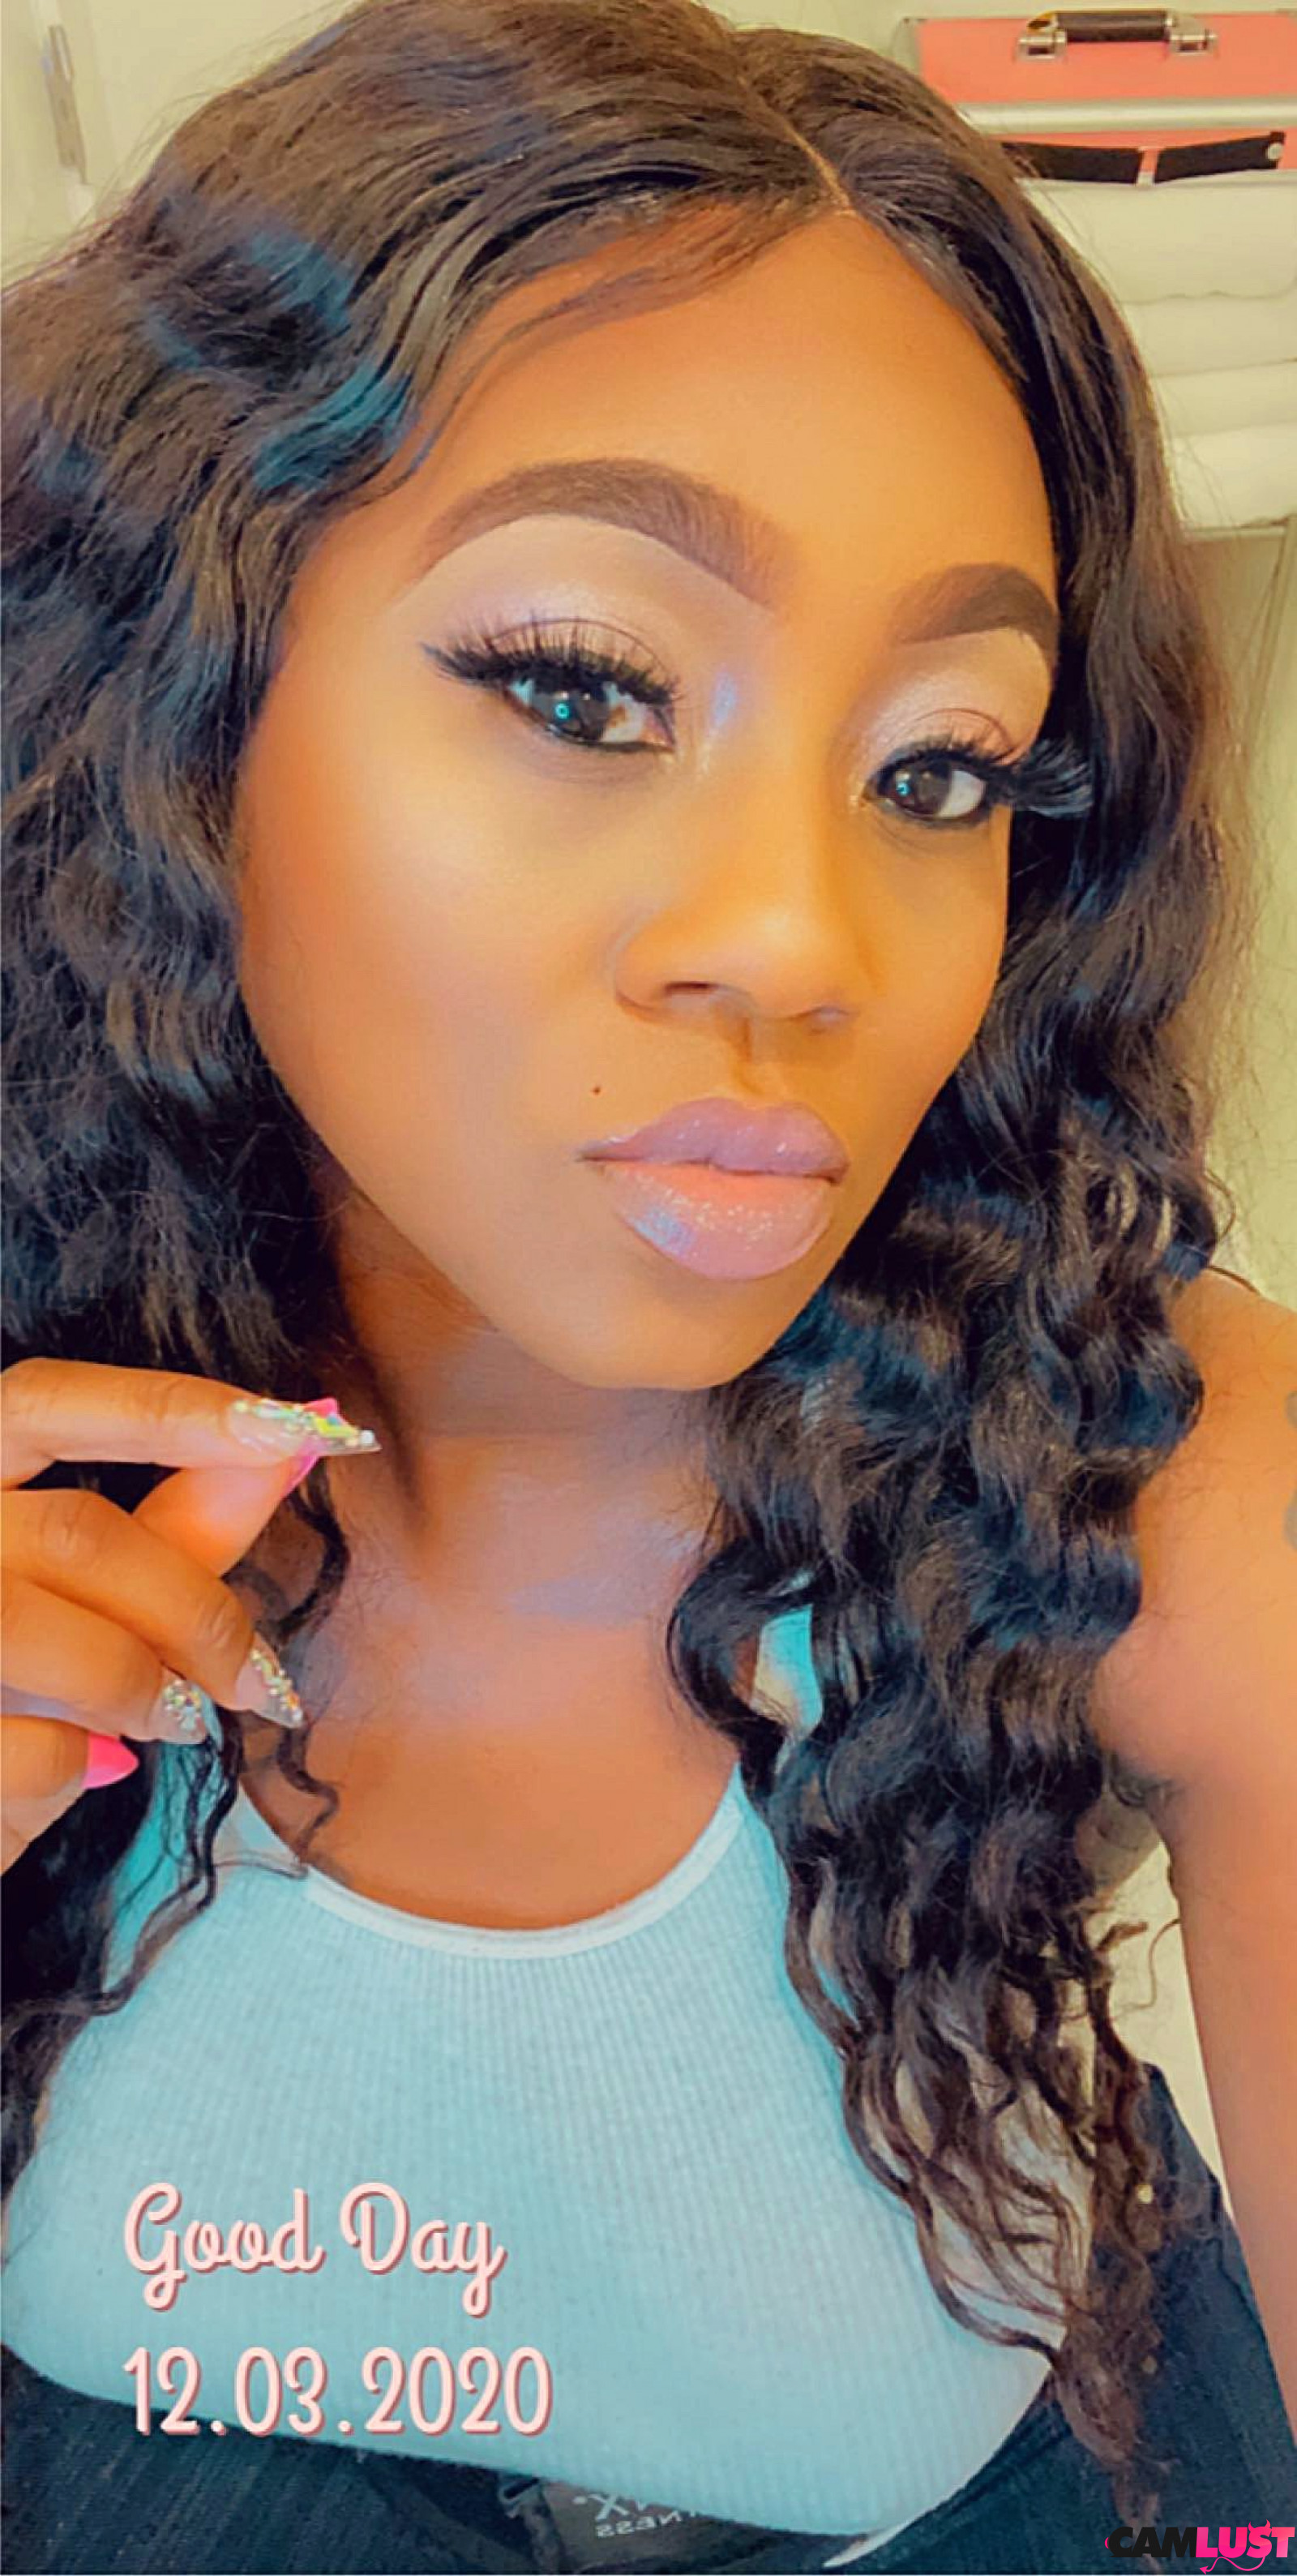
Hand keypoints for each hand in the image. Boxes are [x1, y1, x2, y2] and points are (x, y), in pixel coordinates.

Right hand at [0, 1361, 378, 1872]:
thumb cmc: (9, 1689)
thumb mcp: (77, 1600)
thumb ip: (173, 1526)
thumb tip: (292, 1450)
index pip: (43, 1402)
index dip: (169, 1408)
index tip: (300, 1427)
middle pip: (77, 1536)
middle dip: (194, 1612)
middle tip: (255, 1679)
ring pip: (64, 1642)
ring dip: (148, 1691)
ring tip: (174, 1718)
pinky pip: (33, 1749)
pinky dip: (80, 1764)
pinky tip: (91, 1766)